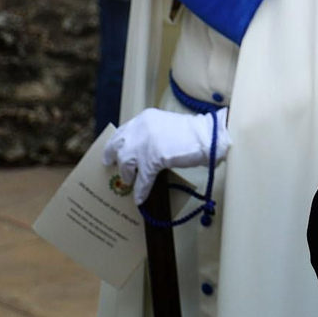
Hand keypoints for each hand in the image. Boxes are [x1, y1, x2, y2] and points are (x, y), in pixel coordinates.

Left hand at [103, 108, 231, 204]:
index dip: (117, 142)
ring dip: (127, 174)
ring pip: (125, 163)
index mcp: (145, 118)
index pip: (123, 131)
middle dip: (111, 156)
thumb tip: (144, 149)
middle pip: (117, 145)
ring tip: (130, 182)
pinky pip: (142, 179)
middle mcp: (140, 129)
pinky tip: (140, 198)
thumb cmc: (194, 131)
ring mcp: (144, 145)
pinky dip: (140, 190)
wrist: (208, 136)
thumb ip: (153, 133)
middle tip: (109, 165)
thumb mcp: (167, 125)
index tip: (113, 150)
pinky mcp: (152, 160)